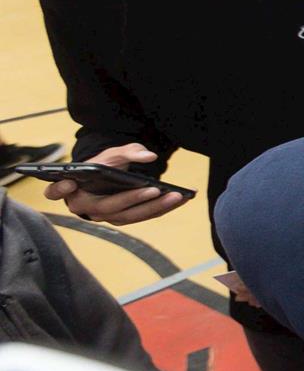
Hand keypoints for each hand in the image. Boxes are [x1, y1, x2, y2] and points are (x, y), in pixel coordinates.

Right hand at [44, 144, 188, 224]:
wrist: (109, 177)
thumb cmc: (105, 164)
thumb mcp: (114, 153)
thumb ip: (128, 152)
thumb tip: (149, 156)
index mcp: (72, 188)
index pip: (56, 192)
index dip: (59, 190)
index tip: (68, 183)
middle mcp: (85, 206)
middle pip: (107, 207)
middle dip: (132, 199)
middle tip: (155, 189)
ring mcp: (104, 216)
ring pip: (128, 216)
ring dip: (154, 207)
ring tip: (177, 196)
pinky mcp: (122, 219)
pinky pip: (142, 216)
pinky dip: (162, 209)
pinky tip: (181, 200)